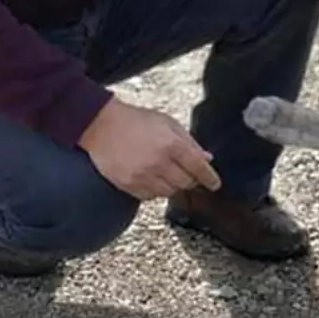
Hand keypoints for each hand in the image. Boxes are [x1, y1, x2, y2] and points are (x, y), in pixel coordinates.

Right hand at [79, 96, 221, 200]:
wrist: (103, 126)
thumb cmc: (137, 121)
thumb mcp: (168, 123)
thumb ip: (189, 141)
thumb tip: (206, 157)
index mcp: (171, 144)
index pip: (198, 167)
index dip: (210, 177)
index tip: (215, 184)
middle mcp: (158, 162)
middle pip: (185, 183)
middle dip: (191, 179)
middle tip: (189, 174)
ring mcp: (142, 176)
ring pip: (169, 192)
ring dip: (173, 185)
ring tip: (168, 173)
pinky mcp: (128, 185)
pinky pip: (150, 197)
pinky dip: (155, 191)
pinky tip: (153, 178)